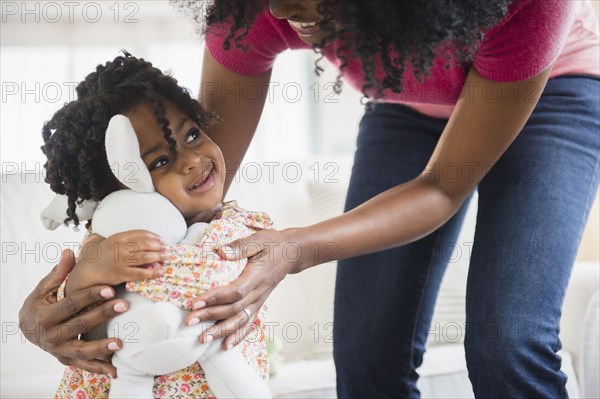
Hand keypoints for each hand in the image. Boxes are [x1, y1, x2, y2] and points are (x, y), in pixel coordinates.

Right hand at [18, 249, 128, 377]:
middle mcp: (50, 335)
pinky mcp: (65, 359)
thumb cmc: (39, 304)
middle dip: (103, 315)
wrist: (26, 329)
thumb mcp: (44, 289)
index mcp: (45, 316)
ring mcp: (58, 350)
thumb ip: (58, 273)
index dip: (90, 296)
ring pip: (81, 350)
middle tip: (124, 304)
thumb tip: (69, 252)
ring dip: (101, 348)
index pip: (71, 304)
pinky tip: (115, 370)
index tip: (109, 288)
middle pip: (80, 325)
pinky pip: (84, 366)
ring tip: (119, 343)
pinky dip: (99, 368)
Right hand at [67, 230, 171, 294]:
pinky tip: (162, 271)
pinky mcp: (121, 273)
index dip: (153, 236)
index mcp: (118, 237)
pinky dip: (153, 272)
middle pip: (145, 244)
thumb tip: (139, 236)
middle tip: (169, 248)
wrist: (86, 272)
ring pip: (145, 257)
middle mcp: (120, 247)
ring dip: (160, 256)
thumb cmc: (98, 257)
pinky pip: (141, 272)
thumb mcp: (109, 242)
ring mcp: (121, 260)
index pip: (140, 233)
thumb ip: (122, 238)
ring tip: (168, 256)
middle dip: (159, 246)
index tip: (162, 239)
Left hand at [184, 229, 296, 348]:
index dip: (215, 299)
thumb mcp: (258, 239)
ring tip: (202, 338)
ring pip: (240, 321)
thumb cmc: (273, 244)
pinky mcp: (259, 304)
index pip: (235, 292)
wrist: (291, 253)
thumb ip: (240, 246)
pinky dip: (238, 336)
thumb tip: (221, 252)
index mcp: (257, 276)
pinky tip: (226, 346)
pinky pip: (249, 324)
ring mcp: (260, 301)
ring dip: (221, 331)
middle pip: (233, 309)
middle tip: (189, 321)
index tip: (196, 302)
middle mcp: (259, 292)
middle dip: (210, 317)